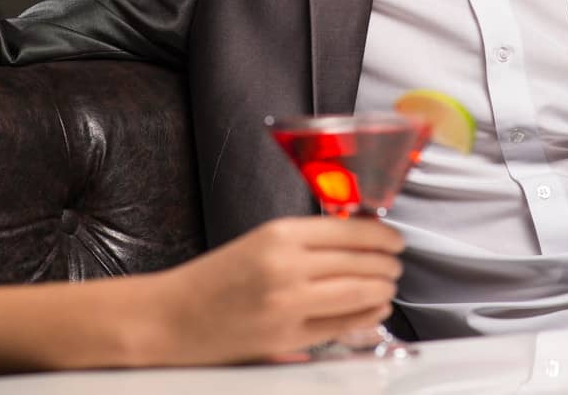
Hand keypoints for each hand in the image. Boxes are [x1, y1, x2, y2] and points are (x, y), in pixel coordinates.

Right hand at [149, 216, 403, 364]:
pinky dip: (366, 315)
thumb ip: (303, 241)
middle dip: (387, 263)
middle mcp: (286, 266)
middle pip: (360, 261)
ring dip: (382, 287)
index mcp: (278, 235)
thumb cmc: (212, 280)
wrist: (171, 318)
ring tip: (389, 284)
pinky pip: (341, 324)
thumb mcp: (257, 243)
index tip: (395, 239)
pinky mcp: (287, 338)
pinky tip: (375, 308)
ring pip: (357, 292)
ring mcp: (288, 304)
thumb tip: (355, 239)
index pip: (349, 230)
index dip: (382, 235)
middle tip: (396, 263)